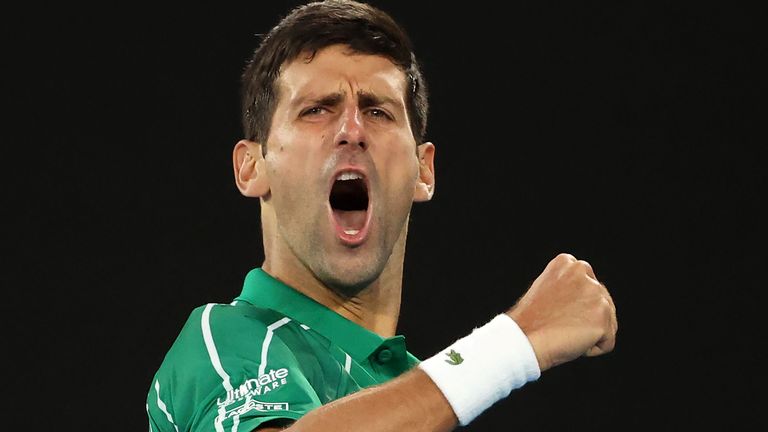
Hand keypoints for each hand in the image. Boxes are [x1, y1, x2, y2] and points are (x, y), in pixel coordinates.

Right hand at [506, 253, 617, 370]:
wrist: (523, 339)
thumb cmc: (530, 321)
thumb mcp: (546, 289)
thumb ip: (569, 286)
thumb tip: (587, 299)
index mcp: (567, 262)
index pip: (589, 286)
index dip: (574, 305)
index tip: (557, 312)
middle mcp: (584, 272)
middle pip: (602, 304)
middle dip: (584, 319)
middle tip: (558, 324)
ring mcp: (596, 295)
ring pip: (607, 323)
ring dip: (588, 333)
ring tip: (563, 332)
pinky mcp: (603, 318)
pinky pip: (607, 342)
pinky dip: (591, 349)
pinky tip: (570, 342)